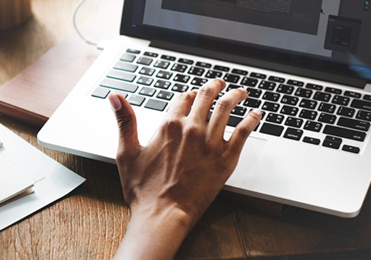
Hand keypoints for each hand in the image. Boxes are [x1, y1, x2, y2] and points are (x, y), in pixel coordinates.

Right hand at [111, 79, 261, 258]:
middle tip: (219, 84)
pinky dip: (252, 119)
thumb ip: (124, 121)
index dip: (188, 94)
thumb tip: (115, 97)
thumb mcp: (127, 152)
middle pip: (206, 97)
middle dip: (214, 87)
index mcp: (168, 125)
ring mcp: (211, 143)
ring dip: (235, 95)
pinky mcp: (226, 158)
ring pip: (227, 108)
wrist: (163, 214)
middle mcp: (191, 129)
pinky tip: (256, 114)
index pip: (182, 98)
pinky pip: (244, 132)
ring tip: (240, 92)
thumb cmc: (143, 190)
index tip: (192, 95)